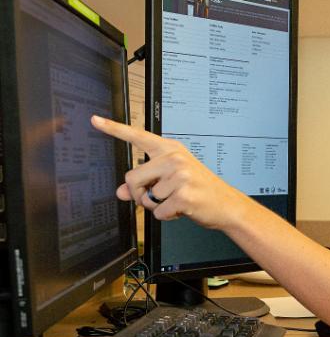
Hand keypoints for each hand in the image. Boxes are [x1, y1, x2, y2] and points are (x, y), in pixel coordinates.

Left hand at [91, 115, 247, 228]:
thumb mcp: (172, 181)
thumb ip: (145, 182)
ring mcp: (180, 176)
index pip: (138, 137)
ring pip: (145, 198)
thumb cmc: (200, 189)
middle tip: (155, 198)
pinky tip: (182, 209)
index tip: (95, 120)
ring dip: (156, 206)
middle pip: (132, 177)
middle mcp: (174, 158)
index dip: (114, 129)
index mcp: (171, 150)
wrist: (227, 204)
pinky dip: (167, 216)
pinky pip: (158, 212)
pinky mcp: (183, 195)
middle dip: (138, 194)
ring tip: (176, 201)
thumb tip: (121, 191)